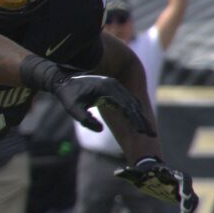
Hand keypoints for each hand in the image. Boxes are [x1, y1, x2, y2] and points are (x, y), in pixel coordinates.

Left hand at [22, 55, 157, 135]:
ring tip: (147, 130)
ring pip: (132, 101)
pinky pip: (127, 99)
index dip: (134, 120)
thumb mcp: (72, 108)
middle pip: (132, 104)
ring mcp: (114, 85)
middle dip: (141, 120)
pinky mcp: (113, 88)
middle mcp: (113, 85)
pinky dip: (134, 109)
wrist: (63, 79)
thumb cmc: (66, 94)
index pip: (125, 106)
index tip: (141, 131)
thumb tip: (100, 130)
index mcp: (106, 89)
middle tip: (150, 134)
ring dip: (140, 115)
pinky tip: (138, 120)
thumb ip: (84, 120)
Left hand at [116, 157, 198, 212]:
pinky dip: (189, 207)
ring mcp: (180, 186)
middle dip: (189, 196)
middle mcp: (178, 179)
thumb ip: (128, 172)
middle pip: (188, 187)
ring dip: (191, 204)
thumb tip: (117, 172)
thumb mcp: (136, 172)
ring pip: (191, 195)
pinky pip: (188, 201)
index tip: (184, 194)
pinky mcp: (179, 194)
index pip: (182, 178)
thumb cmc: (142, 172)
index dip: (184, 185)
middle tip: (185, 208)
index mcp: (170, 172)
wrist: (148, 170)